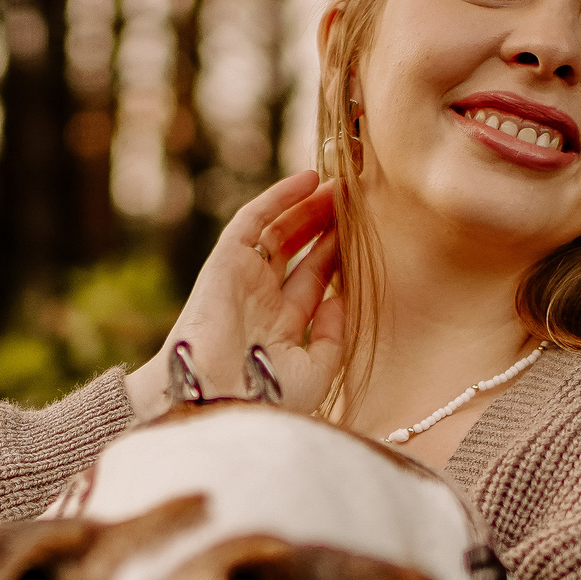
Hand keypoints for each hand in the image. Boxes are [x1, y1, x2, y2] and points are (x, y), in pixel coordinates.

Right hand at [126, 170, 346, 419]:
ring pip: (279, 233)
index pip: (312, 283)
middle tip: (355, 201)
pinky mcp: (226, 261)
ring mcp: (243, 280)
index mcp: (281, 330)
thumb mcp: (315, 374)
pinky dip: (277, 199)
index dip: (335, 256)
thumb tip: (340, 299)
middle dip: (325, 227)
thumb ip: (332, 337)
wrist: (216, 398)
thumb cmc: (265, 398)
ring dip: (306, 208)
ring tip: (339, 187)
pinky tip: (307, 180)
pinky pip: (253, 221)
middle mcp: (262, 302)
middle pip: (298, 253)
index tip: (364, 233)